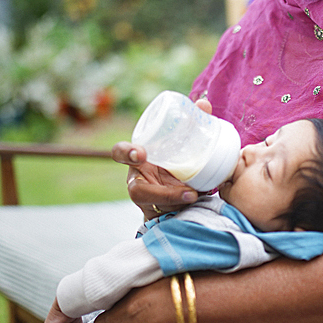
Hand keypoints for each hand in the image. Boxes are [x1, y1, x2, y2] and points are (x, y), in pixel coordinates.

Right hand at [112, 98, 212, 218]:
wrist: (180, 189)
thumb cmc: (174, 161)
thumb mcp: (180, 144)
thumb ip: (191, 125)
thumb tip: (203, 104)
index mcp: (137, 159)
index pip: (120, 153)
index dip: (126, 153)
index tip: (140, 153)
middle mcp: (137, 180)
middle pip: (137, 190)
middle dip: (160, 193)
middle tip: (188, 192)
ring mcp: (145, 201)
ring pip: (154, 208)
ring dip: (176, 204)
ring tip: (197, 198)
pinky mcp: (155, 215)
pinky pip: (164, 218)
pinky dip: (181, 211)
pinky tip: (197, 205)